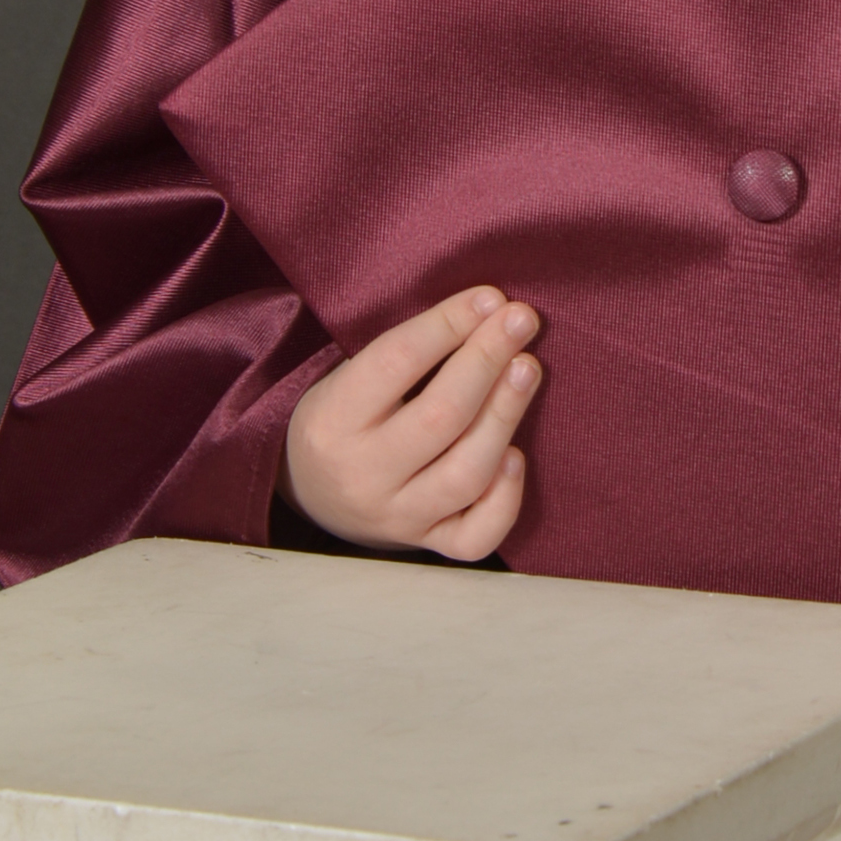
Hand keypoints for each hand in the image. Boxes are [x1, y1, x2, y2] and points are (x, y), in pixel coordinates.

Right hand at [282, 288, 541, 557]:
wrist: (312, 495)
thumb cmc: (344, 416)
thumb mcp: (348, 376)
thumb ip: (408, 351)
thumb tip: (489, 309)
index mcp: (333, 420)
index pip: (396, 362)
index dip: (448, 324)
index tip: (490, 297)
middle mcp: (364, 474)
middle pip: (440, 417)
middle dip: (487, 360)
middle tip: (521, 320)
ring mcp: (397, 516)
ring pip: (465, 476)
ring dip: (505, 416)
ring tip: (527, 368)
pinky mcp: (426, 544)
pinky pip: (475, 536)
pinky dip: (504, 498)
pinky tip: (517, 456)